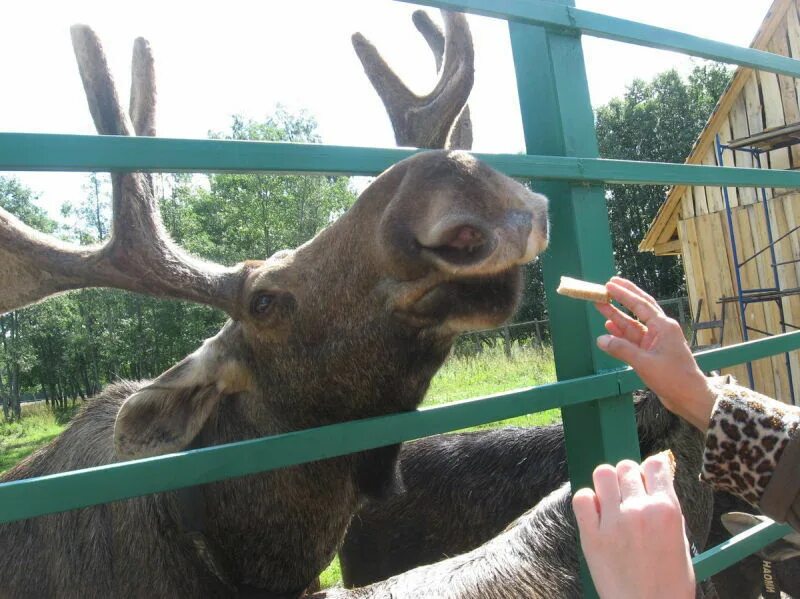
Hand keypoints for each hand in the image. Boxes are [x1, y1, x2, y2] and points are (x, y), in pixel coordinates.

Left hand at [573, 454, 695, 598]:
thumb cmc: (669, 584)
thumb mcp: (681, 542)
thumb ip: (668, 511)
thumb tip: (657, 484)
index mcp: (667, 510)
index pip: (654, 464)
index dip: (649, 470)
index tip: (645, 479)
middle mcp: (640, 510)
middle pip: (625, 467)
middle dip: (626, 478)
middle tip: (626, 496)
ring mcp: (614, 521)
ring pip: (602, 473)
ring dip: (606, 484)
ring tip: (609, 503)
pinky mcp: (591, 535)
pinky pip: (581, 498)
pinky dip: (587, 502)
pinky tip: (595, 515)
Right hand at [595, 277, 715, 430]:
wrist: (689, 397)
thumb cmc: (673, 378)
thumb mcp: (645, 363)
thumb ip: (622, 350)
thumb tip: (601, 339)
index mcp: (664, 327)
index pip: (640, 305)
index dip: (624, 294)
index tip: (609, 284)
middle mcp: (660, 330)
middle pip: (638, 309)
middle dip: (622, 298)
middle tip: (607, 285)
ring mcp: (655, 342)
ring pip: (632, 325)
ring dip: (617, 316)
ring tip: (600, 305)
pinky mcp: (651, 353)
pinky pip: (632, 340)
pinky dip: (620, 334)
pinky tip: (609, 328)